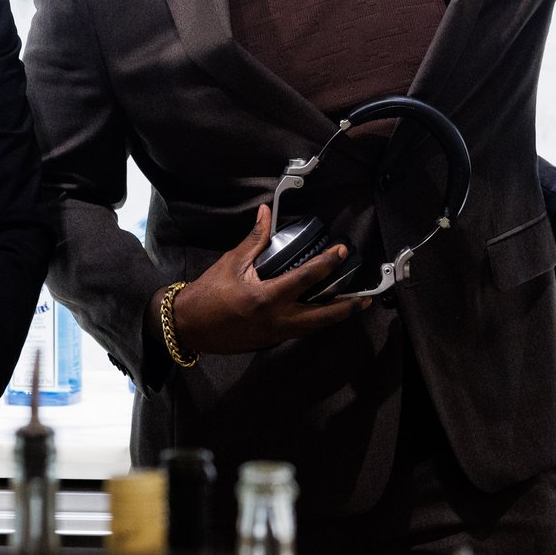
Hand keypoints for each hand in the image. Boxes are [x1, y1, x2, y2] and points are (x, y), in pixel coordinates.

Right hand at [165, 204, 368, 356]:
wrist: (189, 326)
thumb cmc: (208, 293)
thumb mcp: (232, 262)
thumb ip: (255, 240)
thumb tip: (266, 213)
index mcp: (266, 298)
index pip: (306, 279)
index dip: (327, 263)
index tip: (341, 252)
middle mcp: (276, 320)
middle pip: (322, 317)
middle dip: (346, 308)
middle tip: (365, 297)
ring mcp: (275, 334)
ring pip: (314, 328)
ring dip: (334, 317)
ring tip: (352, 306)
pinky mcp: (270, 341)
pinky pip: (300, 331)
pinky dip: (314, 322)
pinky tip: (321, 313)